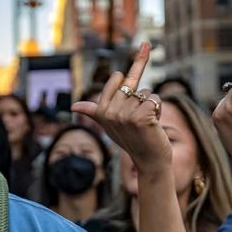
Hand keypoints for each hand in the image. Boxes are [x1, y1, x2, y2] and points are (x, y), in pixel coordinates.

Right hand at [71, 43, 168, 175]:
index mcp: (100, 111)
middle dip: (140, 99)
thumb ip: (94, 111)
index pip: (116, 78)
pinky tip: (153, 124)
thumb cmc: (131, 140)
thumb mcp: (108, 124)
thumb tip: (73, 107)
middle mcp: (109, 113)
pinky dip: (158, 109)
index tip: (133, 70)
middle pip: (132, 85)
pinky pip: (155, 99)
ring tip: (145, 124)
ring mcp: (124, 115)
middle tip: (137, 119)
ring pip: (145, 93)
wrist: (149, 161)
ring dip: (150, 106)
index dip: (127, 76)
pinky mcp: (140, 117)